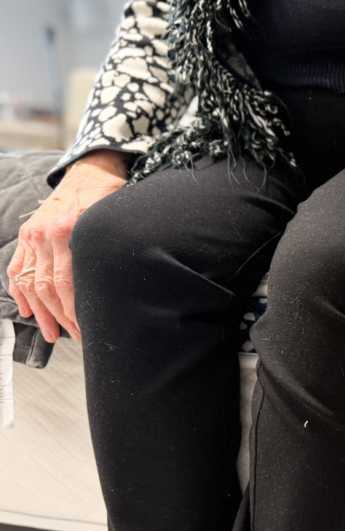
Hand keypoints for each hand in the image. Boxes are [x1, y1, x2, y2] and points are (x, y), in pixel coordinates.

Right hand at [7, 150, 127, 342]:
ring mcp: (33, 234)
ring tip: (52, 334)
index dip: (75, 311)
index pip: (67, 283)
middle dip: (60, 317)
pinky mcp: (27, 233)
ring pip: (30, 281)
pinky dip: (20, 291)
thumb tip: (119, 286)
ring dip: (41, 312)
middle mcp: (45, 234)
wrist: (92, 170)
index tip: (88, 330)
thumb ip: (109, 248)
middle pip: (48, 287)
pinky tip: (28, 311)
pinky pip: (17, 267)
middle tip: (76, 337)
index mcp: (69, 231)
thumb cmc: (110, 196)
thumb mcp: (115, 219)